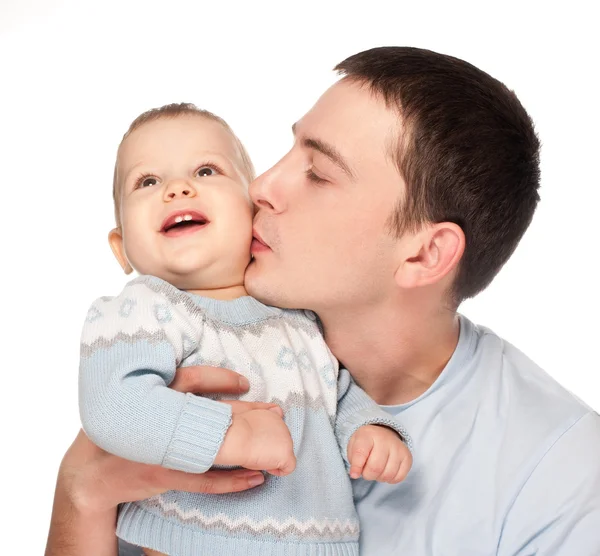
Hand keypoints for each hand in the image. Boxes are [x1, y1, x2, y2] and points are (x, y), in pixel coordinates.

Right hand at [46, 365, 274, 554]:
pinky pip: (207, 481)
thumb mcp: (140, 402)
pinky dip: (234, 481)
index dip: (223, 379)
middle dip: (250, 412)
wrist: (92, 471)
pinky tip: (256, 478)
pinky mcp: (166, 475)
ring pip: (216, 446)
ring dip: (249, 448)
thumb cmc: (125, 429)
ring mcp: (163, 449)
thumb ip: (170, 391)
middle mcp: (160, 418)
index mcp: (154, 395)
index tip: (246, 383)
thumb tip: (211, 384)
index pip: (193, 378)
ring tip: (276, 449)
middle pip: (215, 412)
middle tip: (276, 412)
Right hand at [215, 401, 295, 475]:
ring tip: (258, 457)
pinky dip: (278, 470)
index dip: (268, 439)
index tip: (258, 443)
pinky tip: (266, 468)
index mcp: (274, 415)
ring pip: (285, 453)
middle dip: (272, 448)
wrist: (236, 436)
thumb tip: (275, 409)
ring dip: (274, 457)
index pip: (278, 429)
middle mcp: (283, 426)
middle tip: (257, 451)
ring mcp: (287, 440)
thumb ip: (262, 410)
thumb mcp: (248, 410)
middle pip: (283, 441)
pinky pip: (288, 467)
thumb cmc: (235, 427)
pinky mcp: (286, 455)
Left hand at [347, 425, 411, 482]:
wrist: (382, 434)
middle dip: (367, 475)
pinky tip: (386, 471)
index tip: (354, 474)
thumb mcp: (353, 446)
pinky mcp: (407, 457)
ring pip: (388, 475)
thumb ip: (353, 460)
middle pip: (375, 468)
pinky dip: (390, 479)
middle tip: (366, 471)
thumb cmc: (366, 443)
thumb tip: (355, 474)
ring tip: (376, 470)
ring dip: (379, 478)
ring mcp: (398, 448)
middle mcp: (385, 439)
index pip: (361, 453)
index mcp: (368, 435)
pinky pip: (399, 477)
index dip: (356, 467)